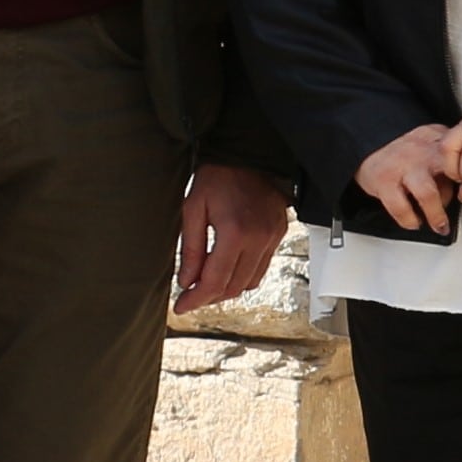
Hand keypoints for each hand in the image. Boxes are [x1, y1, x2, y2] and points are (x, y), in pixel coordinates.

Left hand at [174, 160, 289, 309]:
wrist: (248, 155)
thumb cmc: (218, 176)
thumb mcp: (193, 209)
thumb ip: (190, 249)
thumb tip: (187, 281)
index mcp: (234, 232)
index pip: (215, 281)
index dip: (196, 299)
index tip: (182, 306)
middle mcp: (258, 239)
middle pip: (233, 287)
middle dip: (210, 296)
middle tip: (190, 295)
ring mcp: (272, 238)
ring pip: (249, 282)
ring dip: (227, 288)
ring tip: (207, 282)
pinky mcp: (279, 235)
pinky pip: (262, 268)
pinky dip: (243, 276)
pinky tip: (227, 268)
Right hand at [355, 126, 458, 234]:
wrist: (368, 145)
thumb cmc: (407, 153)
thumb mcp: (432, 143)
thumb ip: (453, 158)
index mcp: (437, 138)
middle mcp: (421, 150)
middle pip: (452, 170)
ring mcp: (402, 166)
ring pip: (428, 193)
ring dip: (436, 215)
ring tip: (440, 225)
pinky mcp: (384, 182)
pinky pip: (401, 208)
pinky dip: (410, 220)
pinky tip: (414, 221)